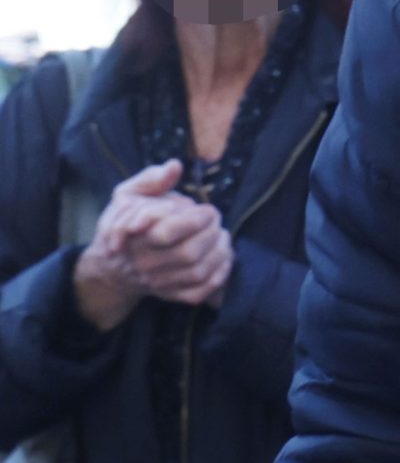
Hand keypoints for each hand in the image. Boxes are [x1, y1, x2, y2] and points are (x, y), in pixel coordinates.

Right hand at [74, 161, 233, 327]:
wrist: (112, 268)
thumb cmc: (123, 224)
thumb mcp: (127, 195)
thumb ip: (151, 178)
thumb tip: (175, 166)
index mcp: (134, 236)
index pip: (169, 231)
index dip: (196, 219)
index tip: (207, 210)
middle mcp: (145, 263)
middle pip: (188, 253)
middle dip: (211, 234)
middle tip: (216, 222)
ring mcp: (158, 282)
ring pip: (197, 272)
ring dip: (219, 252)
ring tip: (222, 236)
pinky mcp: (170, 295)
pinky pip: (200, 292)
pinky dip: (218, 276)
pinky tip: (223, 258)